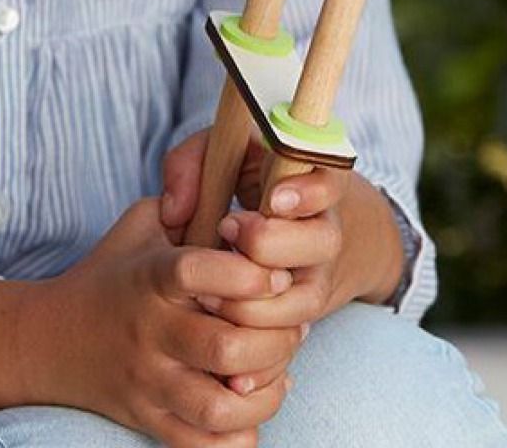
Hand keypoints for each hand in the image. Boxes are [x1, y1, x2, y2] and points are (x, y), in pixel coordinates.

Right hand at [15, 196, 306, 447]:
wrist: (48, 340)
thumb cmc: (113, 271)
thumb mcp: (143, 223)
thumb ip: (189, 199)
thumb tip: (242, 182)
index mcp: (151, 276)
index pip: (198, 270)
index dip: (247, 273)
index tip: (273, 273)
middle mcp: (150, 331)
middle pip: (225, 346)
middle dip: (276, 338)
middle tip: (292, 325)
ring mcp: (149, 382)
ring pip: (220, 406)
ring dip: (265, 392)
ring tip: (278, 370)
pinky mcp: (149, 420)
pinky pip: (204, 447)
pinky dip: (241, 435)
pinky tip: (252, 405)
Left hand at [160, 131, 355, 397]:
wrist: (277, 226)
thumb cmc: (242, 181)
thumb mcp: (217, 156)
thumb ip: (190, 162)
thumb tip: (175, 210)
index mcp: (314, 181)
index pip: (331, 181)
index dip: (308, 193)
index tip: (272, 199)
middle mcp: (324, 229)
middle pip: (324, 241)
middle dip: (272, 243)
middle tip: (229, 227)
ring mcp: (316, 275)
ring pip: (307, 299)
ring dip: (257, 303)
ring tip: (210, 292)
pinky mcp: (300, 315)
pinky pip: (291, 339)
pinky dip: (258, 348)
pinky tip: (223, 347)